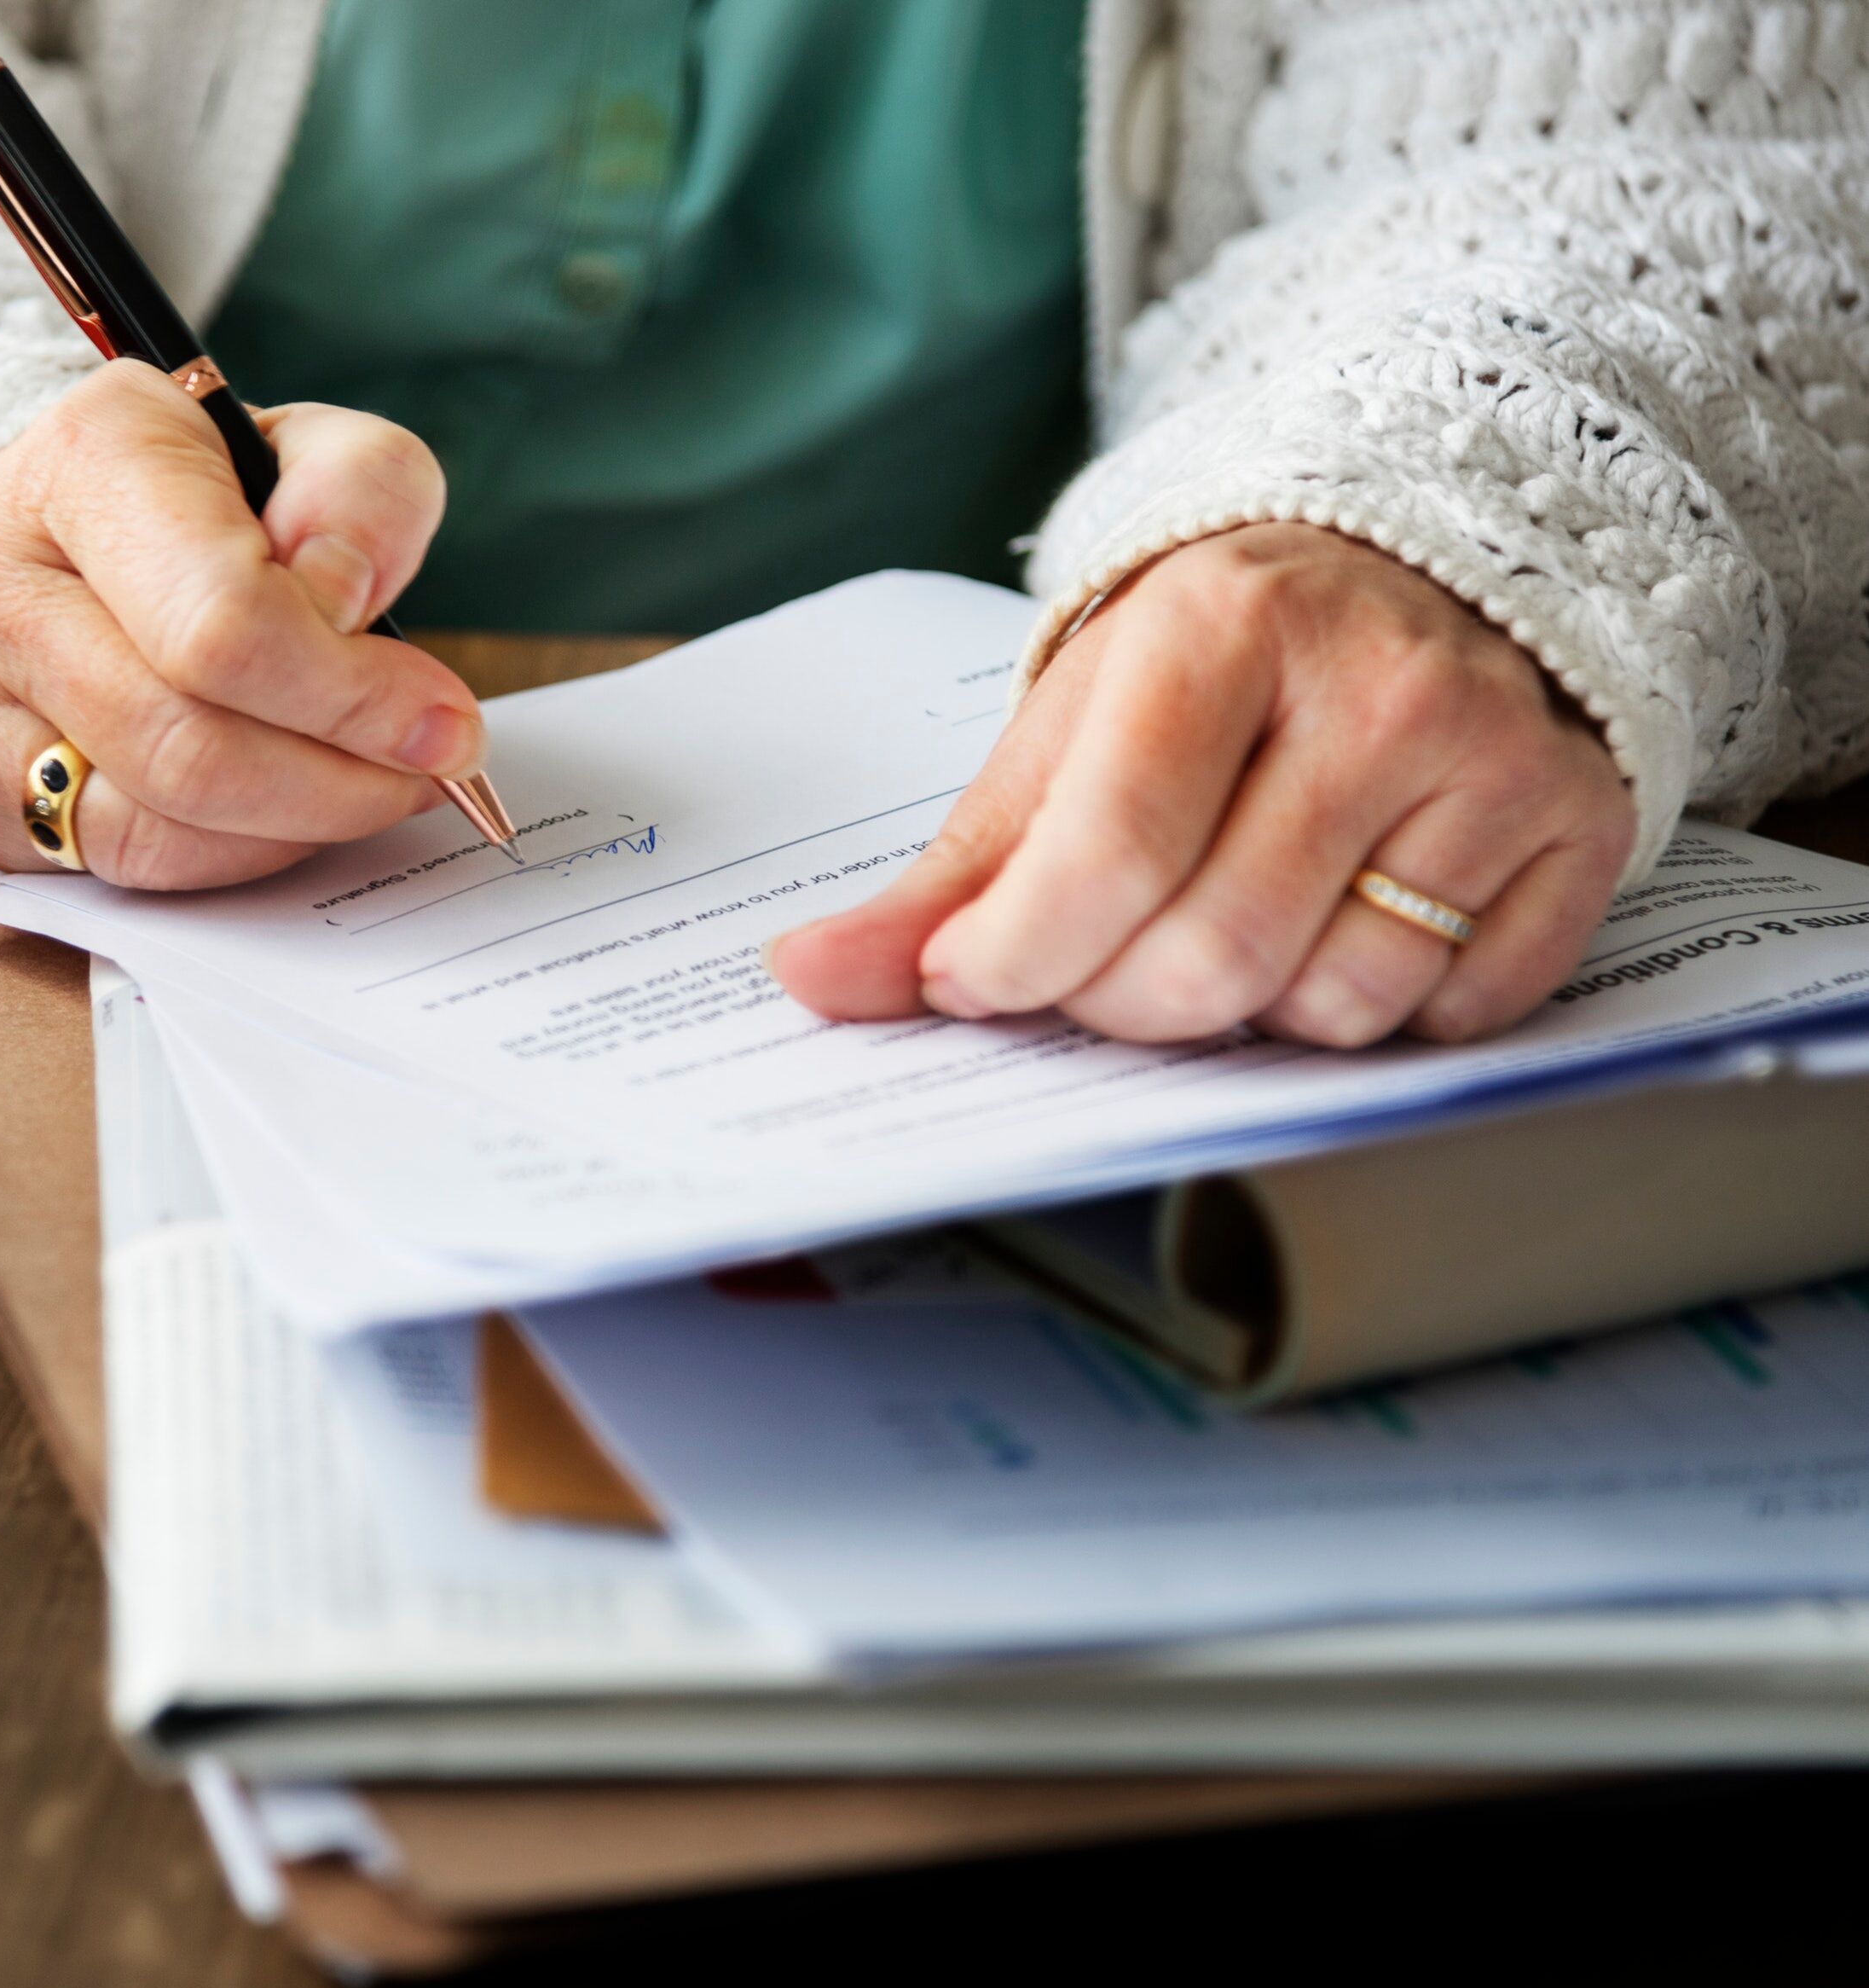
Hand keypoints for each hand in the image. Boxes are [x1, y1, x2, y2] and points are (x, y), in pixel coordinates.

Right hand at [0, 360, 479, 886]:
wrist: (46, 531)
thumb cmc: (198, 498)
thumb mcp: (304, 451)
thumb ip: (361, 494)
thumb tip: (345, 602)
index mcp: (84, 456)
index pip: (223, 623)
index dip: (351, 695)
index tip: (442, 722)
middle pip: (188, 745)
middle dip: (338, 779)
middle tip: (420, 775)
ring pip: (150, 829)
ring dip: (289, 829)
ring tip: (356, 788)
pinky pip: (110, 868)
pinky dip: (218, 856)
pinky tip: (267, 811)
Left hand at [768, 524, 1635, 1045]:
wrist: (1413, 566)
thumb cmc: (1214, 668)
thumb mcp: (1065, 732)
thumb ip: (946, 876)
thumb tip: (810, 983)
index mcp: (1223, 629)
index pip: (1104, 858)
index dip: (1018, 959)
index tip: (978, 977)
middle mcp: (1381, 682)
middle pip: (1211, 958)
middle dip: (1123, 1003)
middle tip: (1111, 961)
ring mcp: (1497, 755)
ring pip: (1334, 1006)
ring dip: (1257, 1011)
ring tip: (1242, 915)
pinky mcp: (1582, 826)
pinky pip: (1452, 1015)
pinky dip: (1380, 1009)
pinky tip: (1352, 919)